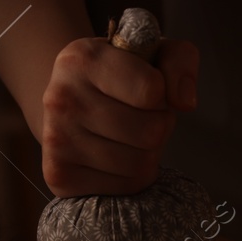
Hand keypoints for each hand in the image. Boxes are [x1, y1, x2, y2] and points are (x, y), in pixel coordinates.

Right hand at [39, 35, 197, 196]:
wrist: (71, 107)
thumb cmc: (121, 78)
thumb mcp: (155, 53)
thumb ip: (181, 61)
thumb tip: (185, 102)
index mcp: (82, 58)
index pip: (152, 90)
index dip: (162, 94)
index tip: (147, 90)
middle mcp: (61, 97)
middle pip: (151, 132)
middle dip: (158, 126)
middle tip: (141, 118)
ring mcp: (56, 139)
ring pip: (140, 164)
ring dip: (148, 154)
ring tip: (130, 138)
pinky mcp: (59, 176)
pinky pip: (125, 187)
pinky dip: (131, 177)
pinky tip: (117, 159)